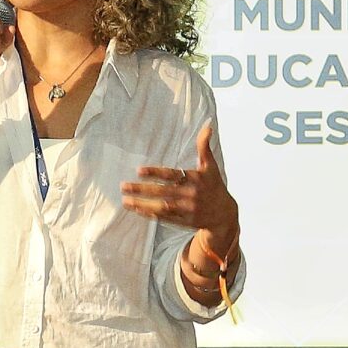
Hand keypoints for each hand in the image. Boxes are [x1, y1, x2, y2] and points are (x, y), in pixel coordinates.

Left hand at [122, 123, 240, 255]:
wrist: (224, 214)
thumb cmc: (214, 186)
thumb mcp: (211, 166)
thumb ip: (204, 146)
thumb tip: (208, 125)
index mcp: (195, 179)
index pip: (172, 175)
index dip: (155, 173)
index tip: (138, 170)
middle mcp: (190, 195)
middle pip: (162, 192)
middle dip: (142, 190)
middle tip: (123, 186)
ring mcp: (186, 210)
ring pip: (161, 207)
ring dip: (142, 204)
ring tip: (125, 200)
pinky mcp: (183, 221)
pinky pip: (164, 218)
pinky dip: (150, 214)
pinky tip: (136, 209)